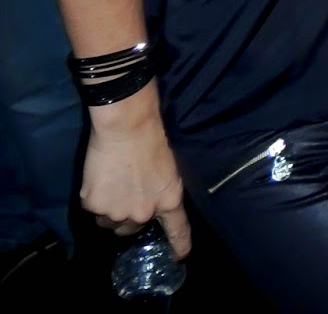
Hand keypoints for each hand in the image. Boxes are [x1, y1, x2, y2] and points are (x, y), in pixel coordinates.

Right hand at [82, 99, 191, 259]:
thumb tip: (150, 203)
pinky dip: (95, 198)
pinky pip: (93, 209)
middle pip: (131, 228)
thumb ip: (160, 192)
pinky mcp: (94, 205)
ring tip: (113, 183)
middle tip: (126, 193)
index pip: (177, 231)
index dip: (179, 245)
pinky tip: (100, 178)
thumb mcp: (168, 170)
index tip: (178, 256)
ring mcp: (117, 212)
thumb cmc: (152, 141)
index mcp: (169, 201)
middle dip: (128, 216)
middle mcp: (144, 213)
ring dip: (110, 209)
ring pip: (109, 221)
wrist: (126, 128)